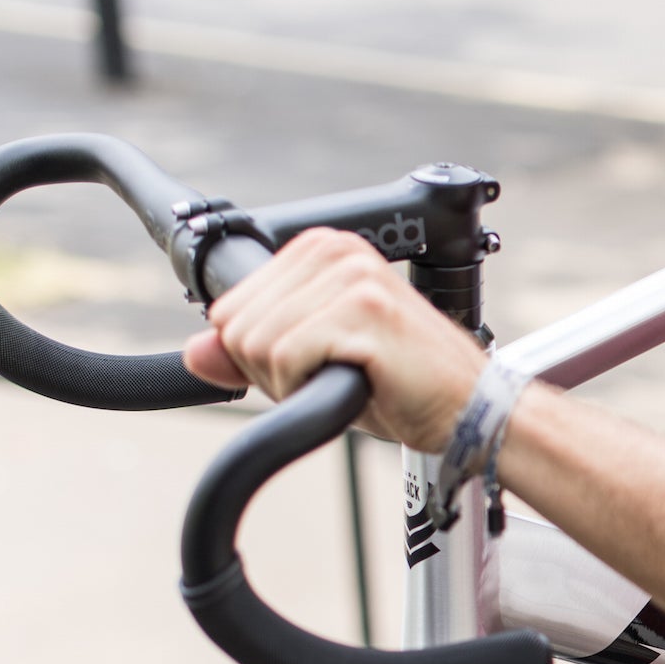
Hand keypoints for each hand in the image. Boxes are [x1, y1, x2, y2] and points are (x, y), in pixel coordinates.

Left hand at [180, 228, 489, 450]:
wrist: (469, 411)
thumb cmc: (401, 387)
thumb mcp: (312, 365)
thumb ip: (251, 354)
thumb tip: (195, 353)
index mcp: (322, 251)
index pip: (232, 307)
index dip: (260, 355)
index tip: (314, 365)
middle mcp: (335, 252)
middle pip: (237, 327)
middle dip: (273, 372)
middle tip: (334, 378)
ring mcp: (351, 277)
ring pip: (257, 345)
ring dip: (294, 382)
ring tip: (349, 381)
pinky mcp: (364, 309)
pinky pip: (288, 357)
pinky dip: (312, 386)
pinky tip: (358, 383)